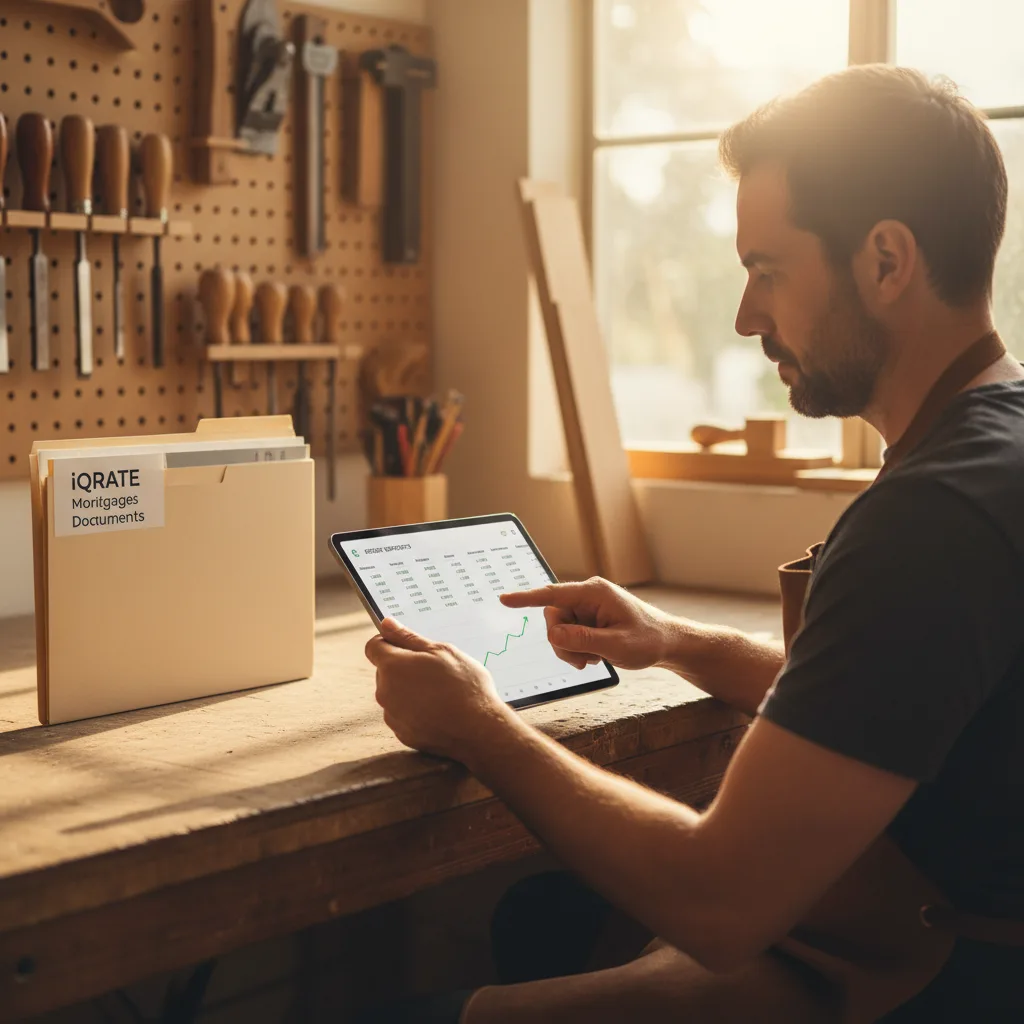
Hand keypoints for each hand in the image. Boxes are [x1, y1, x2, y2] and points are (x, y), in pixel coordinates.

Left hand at [365, 618, 512, 760]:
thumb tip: (387, 624)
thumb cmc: (464, 686)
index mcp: (392, 667)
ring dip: (410, 690)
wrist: (480, 729)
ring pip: (395, 694)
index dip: (389, 641)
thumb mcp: (441, 651)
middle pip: (385, 671)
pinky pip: (404, 715)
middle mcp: (385, 692)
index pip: (374, 646)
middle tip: (434, 669)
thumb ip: (409, 637)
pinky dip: (416, 711)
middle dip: (403, 667)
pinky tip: (439, 710)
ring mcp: (393, 716)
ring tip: (440, 692)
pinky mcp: (403, 734)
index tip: (408, 645)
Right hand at [500, 577, 674, 671]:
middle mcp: (588, 595)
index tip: (505, 599)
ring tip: (593, 659)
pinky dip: (576, 648)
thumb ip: (582, 639)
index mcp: (595, 593)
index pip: (553, 594)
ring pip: (559, 628)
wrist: (668, 643)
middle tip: (582, 661)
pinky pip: (569, 633)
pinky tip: (595, 655)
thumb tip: (552, 635)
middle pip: (554, 617)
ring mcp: (588, 607)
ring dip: (570, 648)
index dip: (527, 598)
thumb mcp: (615, 644)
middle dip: (561, 642)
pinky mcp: (589, 618)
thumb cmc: (648, 640)